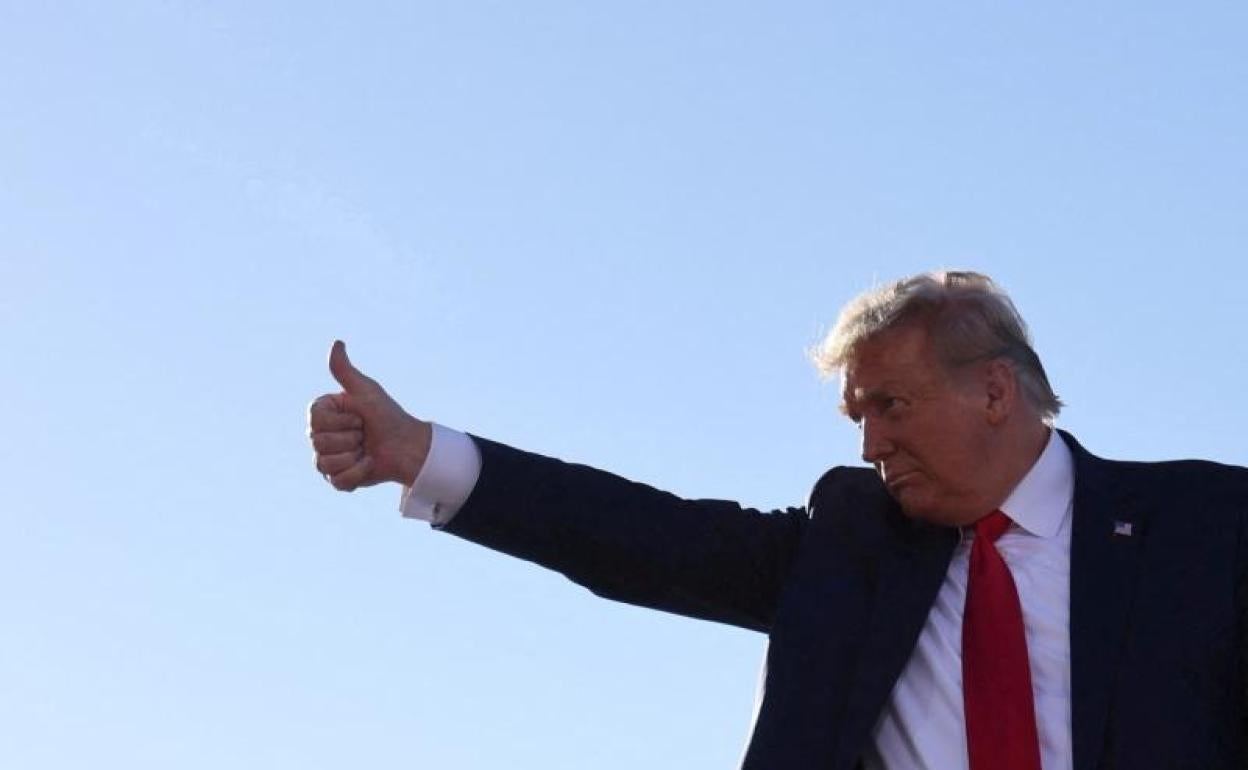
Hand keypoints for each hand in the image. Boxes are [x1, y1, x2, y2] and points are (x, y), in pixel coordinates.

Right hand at [307, 340, 431, 490]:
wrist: (407, 446)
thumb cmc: (387, 415)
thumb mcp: (366, 391)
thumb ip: (345, 371)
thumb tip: (337, 342)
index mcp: (322, 415)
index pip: (315, 421)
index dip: (342, 421)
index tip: (359, 417)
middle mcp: (319, 437)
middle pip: (318, 443)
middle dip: (350, 439)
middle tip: (364, 434)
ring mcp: (327, 460)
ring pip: (325, 464)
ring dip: (354, 457)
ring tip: (365, 450)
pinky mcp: (338, 480)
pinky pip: (338, 481)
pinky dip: (359, 473)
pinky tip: (368, 464)